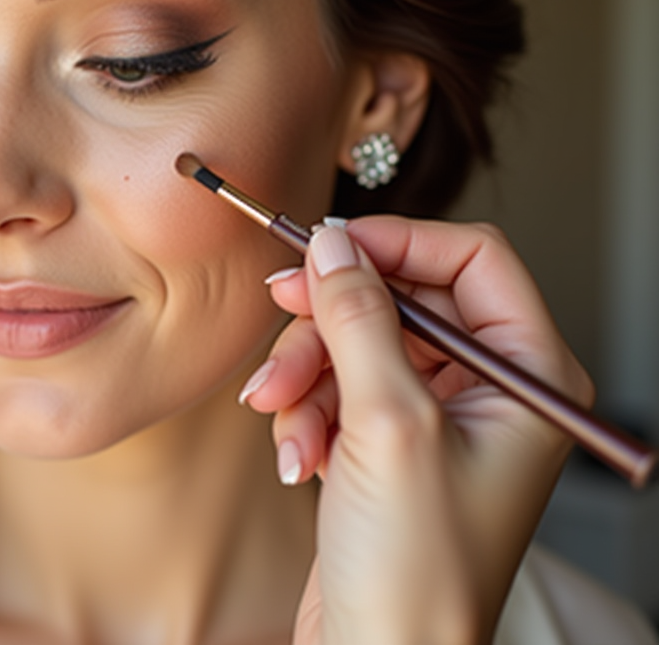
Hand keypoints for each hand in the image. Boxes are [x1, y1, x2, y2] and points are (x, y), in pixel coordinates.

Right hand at [243, 217, 592, 644]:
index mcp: (529, 375)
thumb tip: (333, 242)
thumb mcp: (387, 423)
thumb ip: (359, 318)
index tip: (325, 244)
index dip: (396, 241)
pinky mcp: (390, 443)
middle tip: (280, 317)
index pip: (471, 259)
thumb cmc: (415, 567)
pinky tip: (295, 456)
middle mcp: (490, 389)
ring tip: (281, 418)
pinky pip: (339, 388)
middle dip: (332, 318)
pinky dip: (307, 411)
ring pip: (358, 342)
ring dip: (306, 374)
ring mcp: (439, 416)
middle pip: (401, 298)